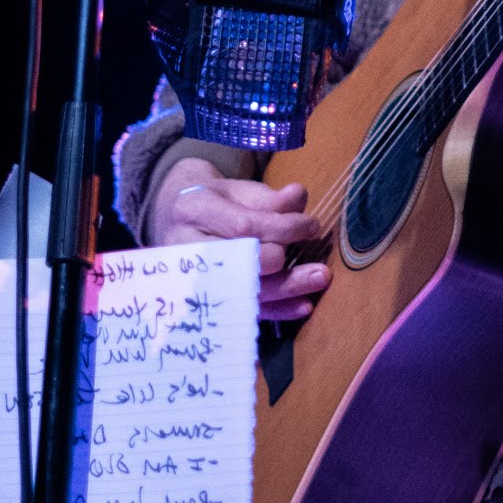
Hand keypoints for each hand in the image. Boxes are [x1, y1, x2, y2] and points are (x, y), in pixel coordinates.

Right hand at [146, 157, 331, 322]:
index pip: (242, 226)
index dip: (282, 228)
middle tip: (311, 251)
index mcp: (194, 210)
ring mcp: (193, 279)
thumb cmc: (220, 203)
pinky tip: (303, 305)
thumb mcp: (240, 191)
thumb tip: (299, 196)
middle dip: (282, 258)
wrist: (180, 220)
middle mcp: (186, 248)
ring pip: (245, 291)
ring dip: (288, 287)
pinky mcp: (208, 300)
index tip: (312, 227)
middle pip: (242, 262)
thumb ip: (270, 198)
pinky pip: (245, 310)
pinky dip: (277, 310)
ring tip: (321, 278)